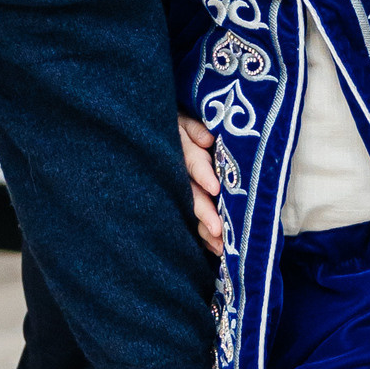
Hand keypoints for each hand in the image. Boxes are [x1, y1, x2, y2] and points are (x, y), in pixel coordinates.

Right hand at [178, 115, 223, 254]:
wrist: (149, 134)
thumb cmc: (175, 124)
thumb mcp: (181, 120)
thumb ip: (194, 129)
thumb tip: (208, 138)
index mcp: (180, 150)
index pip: (192, 162)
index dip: (202, 174)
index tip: (215, 189)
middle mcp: (177, 174)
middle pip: (191, 194)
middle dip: (204, 213)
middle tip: (218, 231)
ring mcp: (177, 189)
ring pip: (190, 209)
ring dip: (205, 229)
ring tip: (220, 247)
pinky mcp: (178, 200)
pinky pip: (188, 218)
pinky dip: (201, 234)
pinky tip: (213, 247)